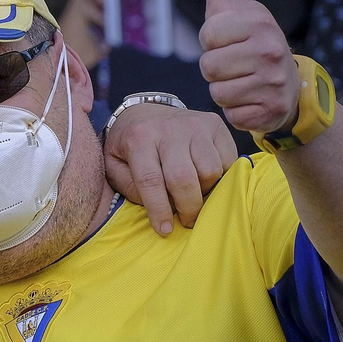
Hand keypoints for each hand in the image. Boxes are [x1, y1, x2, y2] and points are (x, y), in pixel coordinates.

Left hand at [104, 103, 237, 234]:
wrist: (144, 112)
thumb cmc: (129, 146)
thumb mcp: (114, 165)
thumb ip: (130, 187)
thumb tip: (158, 209)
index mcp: (139, 138)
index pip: (151, 180)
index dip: (159, 209)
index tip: (164, 229)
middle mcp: (168, 129)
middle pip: (184, 178)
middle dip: (187, 207)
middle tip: (186, 221)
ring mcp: (195, 124)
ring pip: (210, 170)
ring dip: (205, 191)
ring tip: (194, 195)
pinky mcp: (215, 124)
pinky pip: (228, 160)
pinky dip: (220, 177)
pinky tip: (206, 179)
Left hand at [193, 0, 299, 134]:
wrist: (286, 83)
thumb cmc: (247, 39)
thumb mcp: (229, 3)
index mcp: (258, 22)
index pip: (208, 36)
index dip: (211, 40)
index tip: (228, 38)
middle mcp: (270, 50)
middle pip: (208, 67)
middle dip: (215, 67)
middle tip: (235, 62)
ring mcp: (273, 82)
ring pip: (217, 93)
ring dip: (223, 89)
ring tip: (242, 80)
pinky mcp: (269, 111)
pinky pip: (231, 115)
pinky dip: (235, 110)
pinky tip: (250, 99)